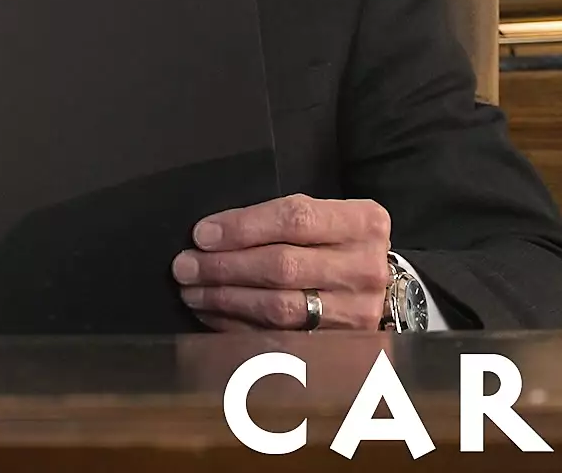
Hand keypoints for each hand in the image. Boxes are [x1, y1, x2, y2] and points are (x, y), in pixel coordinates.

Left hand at [171, 194, 390, 330]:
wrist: (376, 286)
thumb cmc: (336, 243)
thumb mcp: (324, 216)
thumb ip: (279, 219)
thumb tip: (210, 236)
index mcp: (364, 223)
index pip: (295, 219)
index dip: (242, 227)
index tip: (201, 234)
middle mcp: (365, 268)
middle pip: (282, 266)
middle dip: (224, 266)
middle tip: (185, 265)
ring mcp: (356, 312)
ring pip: (278, 307)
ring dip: (225, 299)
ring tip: (192, 290)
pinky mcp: (339, 346)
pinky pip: (277, 339)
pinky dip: (237, 326)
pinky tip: (212, 315)